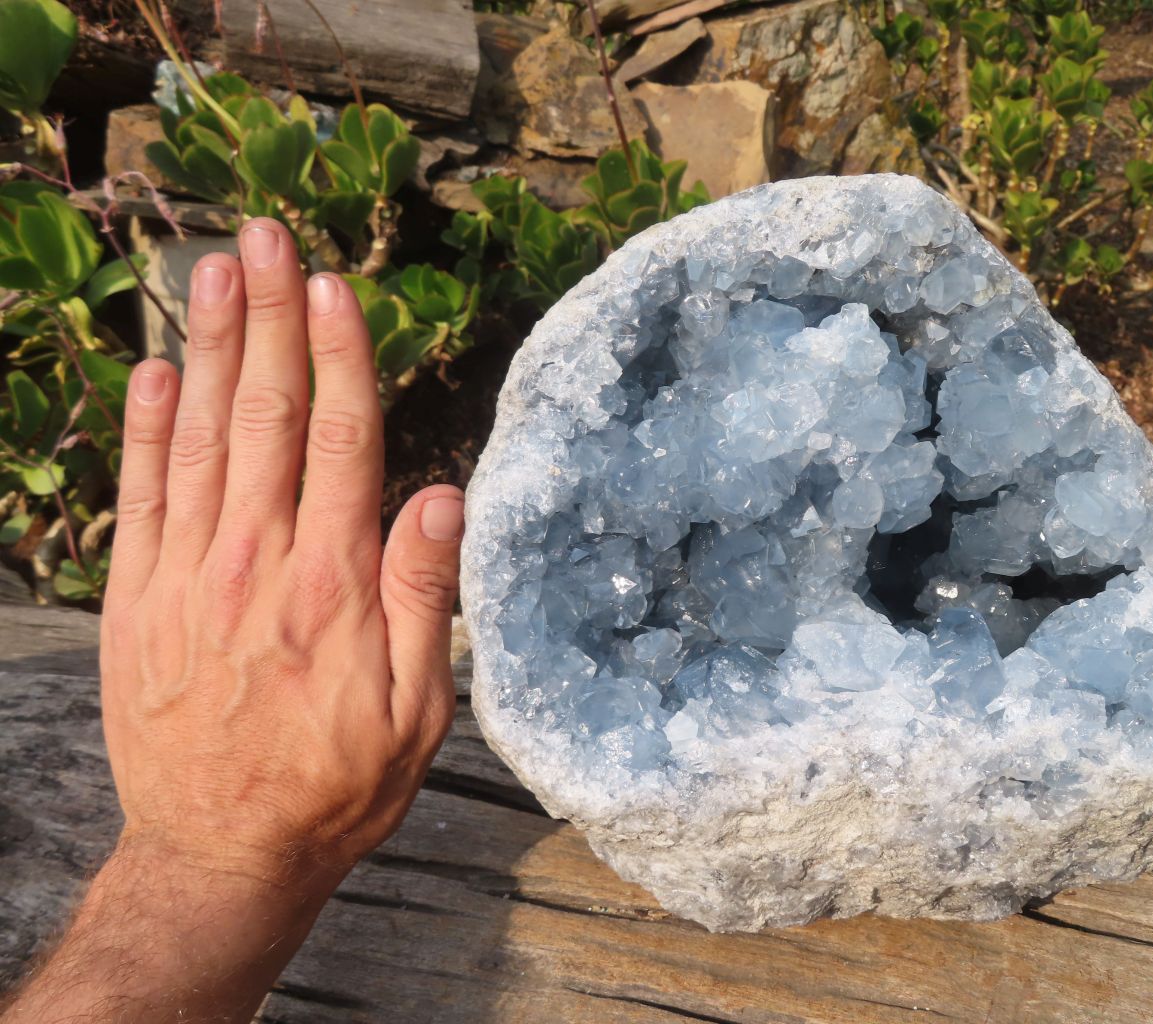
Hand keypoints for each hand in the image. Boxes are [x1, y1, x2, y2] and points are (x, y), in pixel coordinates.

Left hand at [100, 216, 461, 891]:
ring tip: (214, 269)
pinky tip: (152, 369)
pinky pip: (138, 496)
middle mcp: (254, 563)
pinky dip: (143, 428)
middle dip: (268, 318)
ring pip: (198, 438)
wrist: (222, 853)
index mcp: (331, 584)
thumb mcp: (417, 709)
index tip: (334, 287)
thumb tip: (443, 496)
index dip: (338, 356)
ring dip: (206, 347)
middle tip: (269, 237)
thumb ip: (425, 595)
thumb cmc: (335, 782)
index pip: (339, 441)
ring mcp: (186, 577)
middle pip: (263, 416)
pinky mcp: (137, 601)